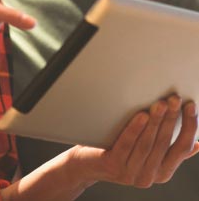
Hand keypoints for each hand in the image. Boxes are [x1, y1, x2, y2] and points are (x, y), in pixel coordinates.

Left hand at [70, 94, 198, 187]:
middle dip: (171, 118)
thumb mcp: (146, 152)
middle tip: (175, 98)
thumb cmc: (118, 150)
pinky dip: (135, 128)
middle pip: (165, 143)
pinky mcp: (114, 166)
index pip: (182, 148)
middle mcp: (149, 176)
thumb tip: (196, 144)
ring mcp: (131, 173)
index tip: (190, 105)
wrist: (86, 164)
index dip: (189, 126)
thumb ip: (168, 149)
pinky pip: (127, 144)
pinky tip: (141, 114)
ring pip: (148, 143)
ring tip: (161, 103)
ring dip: (156, 121)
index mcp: (162, 171)